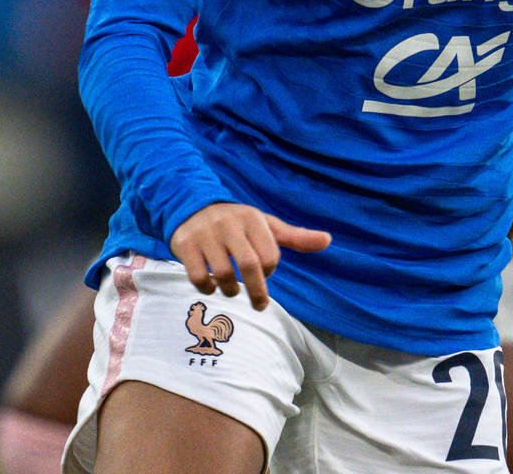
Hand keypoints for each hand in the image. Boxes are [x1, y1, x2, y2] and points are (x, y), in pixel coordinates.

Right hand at [169, 203, 331, 310]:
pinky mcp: (184, 245)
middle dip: (257, 292)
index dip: (270, 271)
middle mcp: (229, 223)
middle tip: (260, 306)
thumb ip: (295, 237)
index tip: (265, 273)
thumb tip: (328, 240)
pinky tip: (212, 285)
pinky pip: (199, 276)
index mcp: (253, 218)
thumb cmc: (238, 223)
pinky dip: (208, 288)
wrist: (193, 207)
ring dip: (231, 290)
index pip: (270, 254)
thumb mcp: (267, 226)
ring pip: (223, 273)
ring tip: (232, 290)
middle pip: (250, 265)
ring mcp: (205, 234)